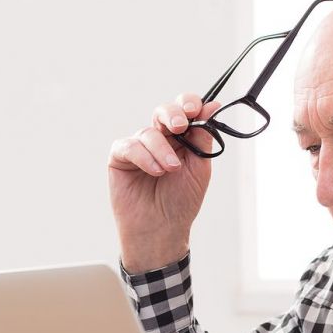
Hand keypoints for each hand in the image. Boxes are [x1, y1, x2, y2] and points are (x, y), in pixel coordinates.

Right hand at [107, 93, 221, 272]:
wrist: (161, 229)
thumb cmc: (180, 203)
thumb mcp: (199, 168)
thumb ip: (203, 137)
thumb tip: (212, 106)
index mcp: (182, 139)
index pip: (185, 110)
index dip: (189, 104)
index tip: (196, 110)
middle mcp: (160, 140)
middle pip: (163, 111)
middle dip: (172, 114)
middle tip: (179, 126)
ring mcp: (140, 148)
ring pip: (148, 131)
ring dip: (161, 149)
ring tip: (169, 170)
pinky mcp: (121, 158)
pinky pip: (129, 146)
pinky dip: (143, 156)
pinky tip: (154, 171)